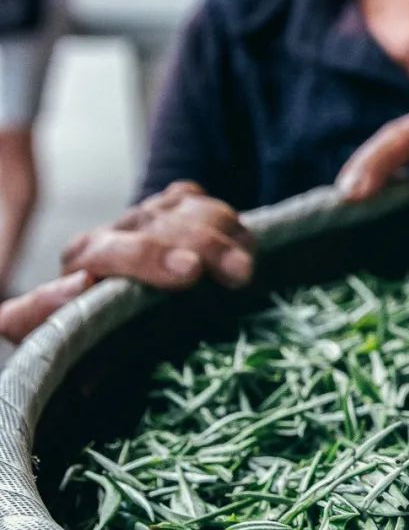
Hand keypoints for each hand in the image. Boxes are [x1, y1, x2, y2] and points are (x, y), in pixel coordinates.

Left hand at [0, 181, 255, 344]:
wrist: (113, 300)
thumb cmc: (87, 327)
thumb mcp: (46, 326)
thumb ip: (39, 310)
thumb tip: (76, 286)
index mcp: (84, 255)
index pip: (113, 249)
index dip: (151, 258)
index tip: (189, 273)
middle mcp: (118, 227)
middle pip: (164, 226)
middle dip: (204, 246)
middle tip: (238, 274)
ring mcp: (152, 213)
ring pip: (192, 210)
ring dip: (226, 235)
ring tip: (247, 269)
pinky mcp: (178, 205)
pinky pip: (207, 202)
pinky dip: (231, 224)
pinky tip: (246, 248)